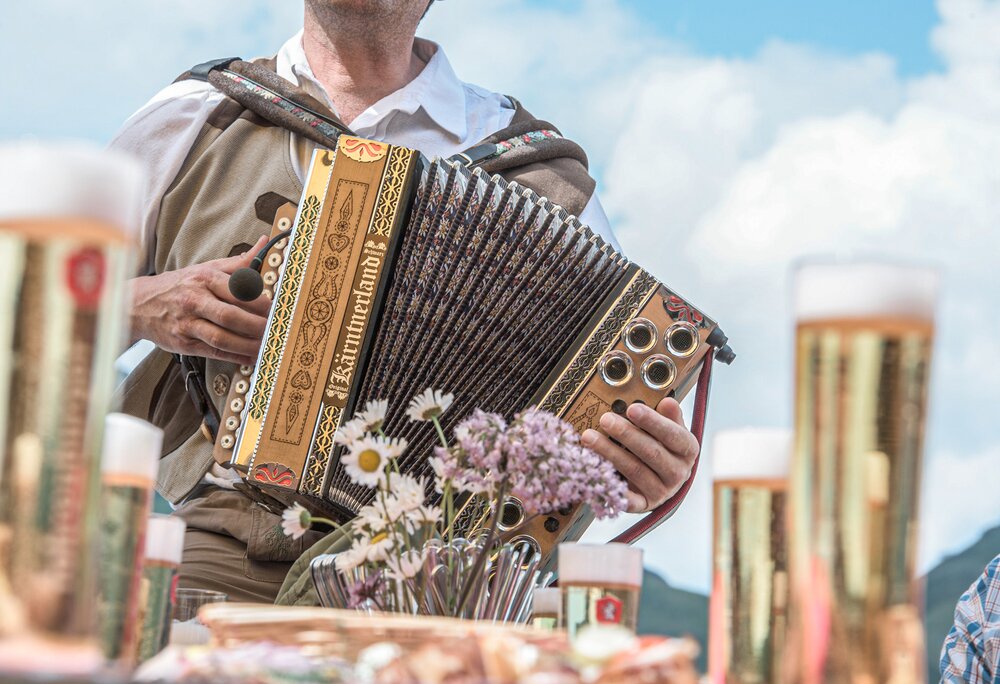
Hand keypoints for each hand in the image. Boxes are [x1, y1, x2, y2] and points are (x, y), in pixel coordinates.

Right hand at [128, 235, 271, 365]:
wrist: (138, 303)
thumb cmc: (179, 285)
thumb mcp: (205, 268)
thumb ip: (237, 263)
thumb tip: (263, 243)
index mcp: (204, 279)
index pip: (236, 291)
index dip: (259, 302)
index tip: (276, 308)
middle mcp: (195, 301)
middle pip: (231, 316)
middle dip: (257, 325)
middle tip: (275, 330)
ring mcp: (188, 324)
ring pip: (222, 338)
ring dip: (249, 345)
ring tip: (267, 346)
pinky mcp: (183, 343)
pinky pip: (214, 353)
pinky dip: (235, 358)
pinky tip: (251, 358)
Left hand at [581, 398, 699, 512]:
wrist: (663, 480)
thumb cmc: (662, 447)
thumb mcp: (670, 429)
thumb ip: (668, 416)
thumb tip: (667, 402)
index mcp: (687, 449)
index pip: (672, 434)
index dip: (652, 422)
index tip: (632, 409)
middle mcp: (679, 472)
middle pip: (651, 452)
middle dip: (626, 434)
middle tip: (605, 420)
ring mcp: (663, 491)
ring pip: (635, 471)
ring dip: (610, 453)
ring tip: (589, 437)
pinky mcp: (645, 504)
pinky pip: (627, 498)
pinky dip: (611, 486)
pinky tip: (595, 471)